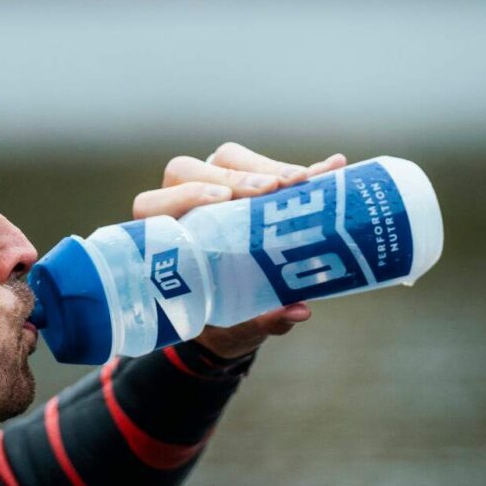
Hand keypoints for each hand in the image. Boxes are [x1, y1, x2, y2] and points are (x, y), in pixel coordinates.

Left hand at [130, 143, 346, 357]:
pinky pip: (270, 167)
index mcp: (164, 239)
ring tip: (303, 181)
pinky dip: (301, 170)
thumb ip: (262, 319)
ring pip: (229, 160)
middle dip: (236, 178)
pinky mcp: (249, 184)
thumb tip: (299, 310)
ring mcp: (214, 188)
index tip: (223, 201)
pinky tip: (331, 169)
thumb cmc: (222, 319)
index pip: (154, 205)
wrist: (231, 314)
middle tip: (274, 188)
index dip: (185, 195)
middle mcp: (182, 205)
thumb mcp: (237, 325)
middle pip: (193, 170)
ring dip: (267, 167)